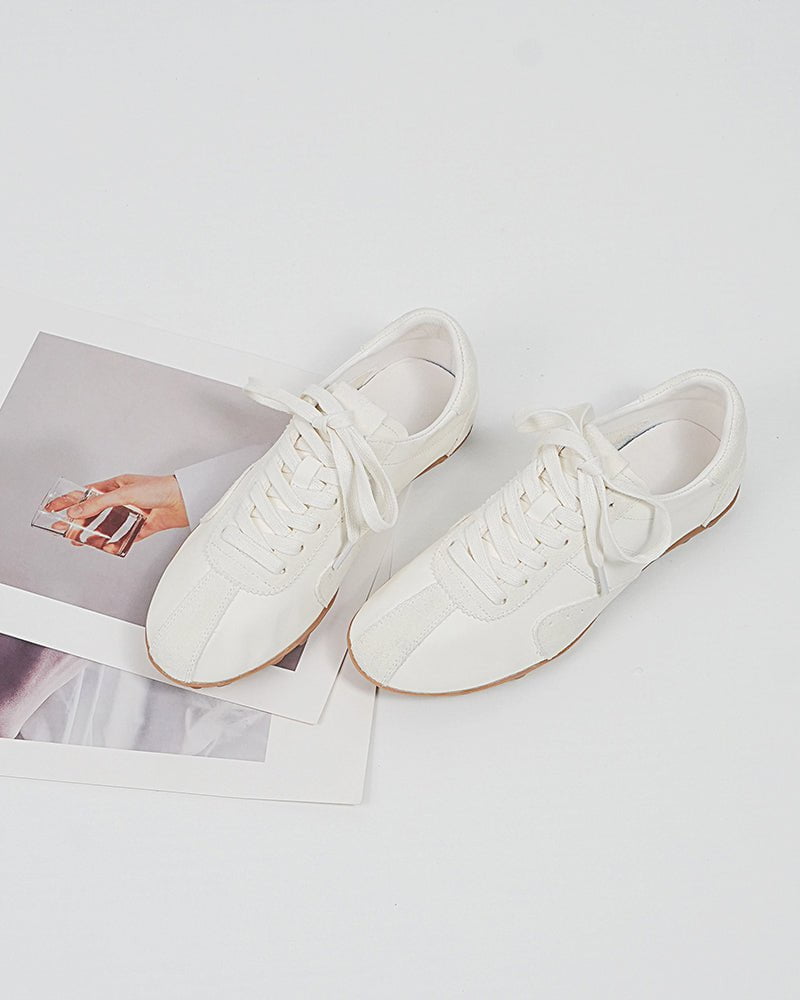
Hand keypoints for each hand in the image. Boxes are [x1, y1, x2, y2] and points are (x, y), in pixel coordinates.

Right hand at [45, 474, 188, 549]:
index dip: (70, 501)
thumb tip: (77, 511)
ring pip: (110, 526)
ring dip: (96, 534)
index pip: (87, 494)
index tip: (53, 508)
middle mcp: (125, 499)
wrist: (186, 499)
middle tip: (66, 531)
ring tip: (82, 541)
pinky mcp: (145, 526)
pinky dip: (118, 543)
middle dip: (80, 522)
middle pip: (96, 512)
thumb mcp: (123, 494)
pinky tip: (109, 547)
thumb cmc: (160, 487)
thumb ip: (99, 504)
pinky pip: (128, 537)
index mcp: (117, 485)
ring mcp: (134, 513)